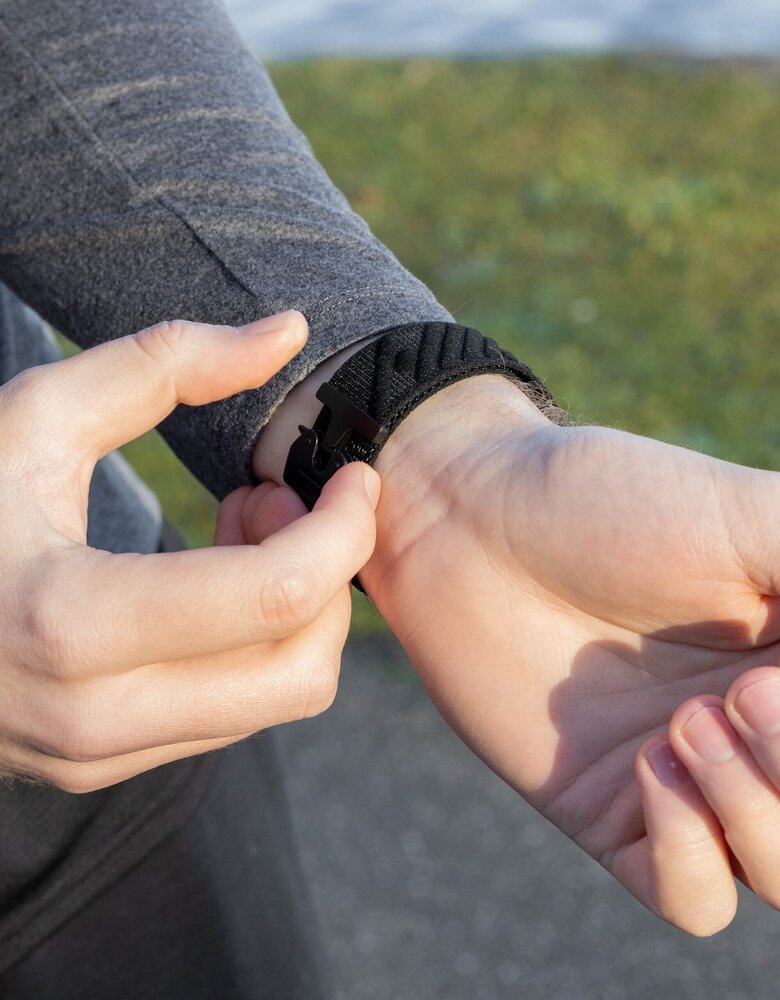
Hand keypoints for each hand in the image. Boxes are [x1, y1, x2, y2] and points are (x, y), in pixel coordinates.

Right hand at [0, 312, 377, 791]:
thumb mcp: (35, 414)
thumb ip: (166, 363)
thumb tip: (292, 330)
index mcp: (69, 621)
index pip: (276, 595)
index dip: (345, 528)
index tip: (354, 477)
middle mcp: (91, 714)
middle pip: (302, 669)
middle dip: (326, 576)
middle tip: (275, 501)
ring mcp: (99, 753)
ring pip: (281, 698)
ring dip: (297, 608)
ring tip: (239, 531)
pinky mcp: (107, 764)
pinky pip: (237, 712)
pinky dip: (258, 641)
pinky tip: (213, 581)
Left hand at [360, 375, 779, 933]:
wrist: (476, 519)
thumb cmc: (614, 501)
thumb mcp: (758, 517)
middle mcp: (773, 734)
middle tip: (743, 688)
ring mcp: (699, 784)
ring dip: (761, 812)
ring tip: (685, 722)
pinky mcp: (617, 816)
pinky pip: (697, 902)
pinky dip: (692, 853)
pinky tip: (646, 768)